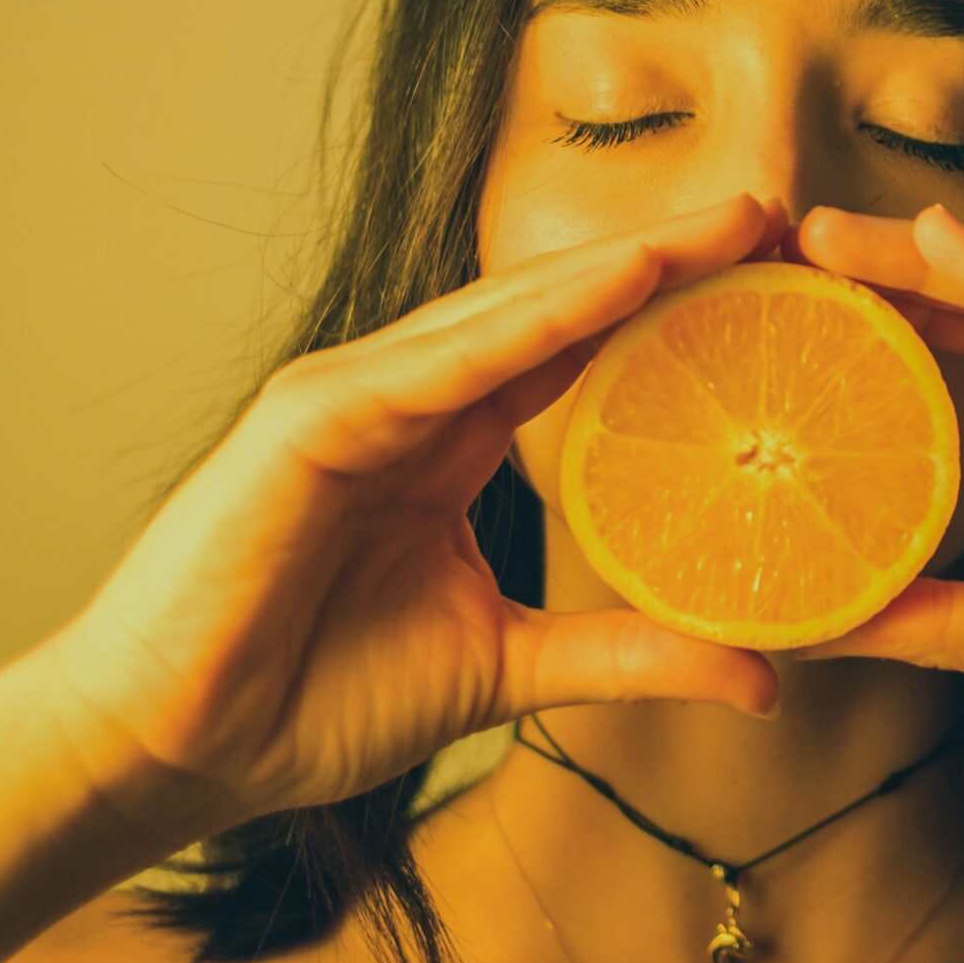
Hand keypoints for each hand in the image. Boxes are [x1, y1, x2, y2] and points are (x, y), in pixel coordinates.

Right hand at [17, 194, 790, 856]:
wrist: (178, 751)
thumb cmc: (312, 699)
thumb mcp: (510, 669)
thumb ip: (629, 656)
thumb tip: (765, 680)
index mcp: (452, 441)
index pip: (586, 351)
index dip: (682, 310)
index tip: (785, 277)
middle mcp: (412, 399)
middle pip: (561, 310)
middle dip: (671, 259)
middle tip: (781, 212)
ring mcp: (357, 398)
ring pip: (509, 313)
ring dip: (620, 266)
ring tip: (725, 224)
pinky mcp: (309, 420)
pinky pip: (438, 361)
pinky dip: (526, 320)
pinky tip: (612, 284)